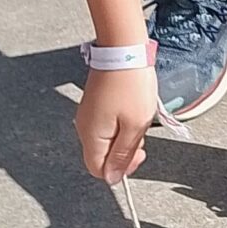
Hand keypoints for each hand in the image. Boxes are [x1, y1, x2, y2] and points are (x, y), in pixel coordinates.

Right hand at [75, 62, 159, 182]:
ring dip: (125, 135)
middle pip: (102, 155)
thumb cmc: (131, 83)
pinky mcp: (95, 104)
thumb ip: (123, 154)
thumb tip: (113, 178)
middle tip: (141, 133)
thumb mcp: (135, 125)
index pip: (99, 169)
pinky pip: (107, 124)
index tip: (138, 154)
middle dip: (125, 151)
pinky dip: (121, 123)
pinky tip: (132, 109)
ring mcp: (89, 114)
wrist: (123, 49)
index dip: (120, 170)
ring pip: (106, 139)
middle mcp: (84, 127)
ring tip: (138, 117)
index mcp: (92, 136)